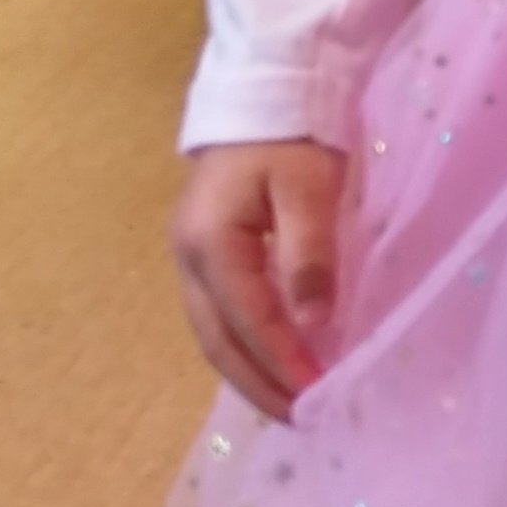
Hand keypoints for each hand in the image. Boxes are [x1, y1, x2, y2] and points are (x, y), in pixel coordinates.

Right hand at [174, 139, 346, 418]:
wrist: (267, 85)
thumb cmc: (292, 133)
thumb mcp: (309, 187)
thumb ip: (309, 254)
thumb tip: (314, 323)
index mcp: (211, 242)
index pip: (248, 321)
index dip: (283, 363)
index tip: (318, 396)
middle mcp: (188, 257)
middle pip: (218, 341)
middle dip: (259, 385)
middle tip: (301, 421)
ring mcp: (191, 256)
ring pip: (214, 333)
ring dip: (249, 372)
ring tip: (289, 403)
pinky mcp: (205, 251)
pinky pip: (220, 314)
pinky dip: (245, 346)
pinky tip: (274, 362)